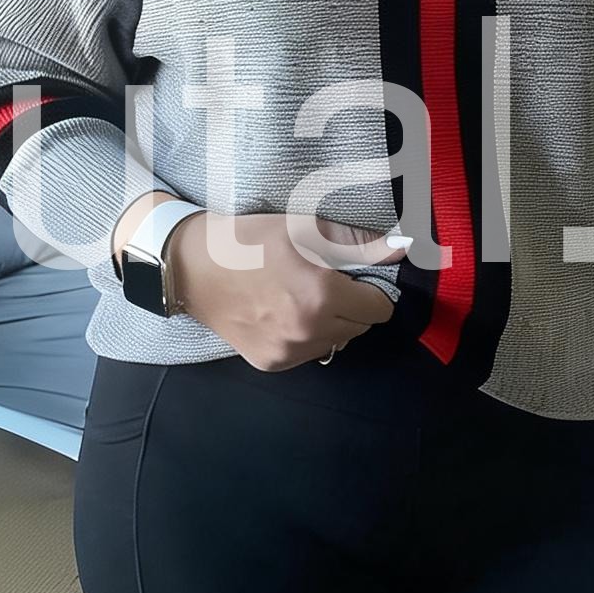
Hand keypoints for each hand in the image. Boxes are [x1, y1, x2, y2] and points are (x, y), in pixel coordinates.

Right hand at [167, 211, 401, 371]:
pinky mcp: (270, 363)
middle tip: (326, 283)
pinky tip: (283, 314)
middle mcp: (309, 330)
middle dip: (352, 306)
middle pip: (360, 328)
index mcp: (322, 294)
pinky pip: (308, 354)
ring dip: (331, 324)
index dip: (372, 291)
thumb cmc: (250, 240)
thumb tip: (401, 248)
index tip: (356, 278)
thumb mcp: (305, 229)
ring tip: (301, 298)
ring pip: (335, 343)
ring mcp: (288, 352)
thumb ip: (358, 243)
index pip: (379, 308)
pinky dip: (305, 337)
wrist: (192, 267)